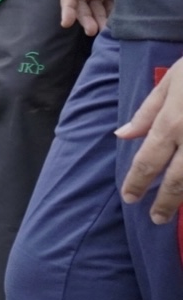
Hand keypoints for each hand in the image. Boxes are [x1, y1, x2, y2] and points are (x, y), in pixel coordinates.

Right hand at [60, 0, 115, 35]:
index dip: (67, 6)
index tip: (67, 22)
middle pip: (80, 0)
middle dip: (84, 16)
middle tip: (91, 31)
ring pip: (94, 4)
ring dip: (96, 17)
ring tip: (102, 31)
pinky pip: (108, 3)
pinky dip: (109, 13)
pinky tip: (112, 23)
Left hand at [118, 58, 182, 223]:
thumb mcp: (172, 81)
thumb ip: (147, 112)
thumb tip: (122, 136)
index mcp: (172, 122)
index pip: (148, 161)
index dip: (137, 182)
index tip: (130, 198)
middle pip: (177, 180)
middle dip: (165, 202)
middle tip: (156, 218)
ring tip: (178, 212)